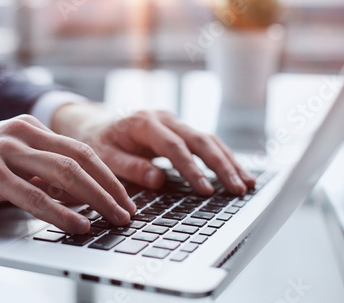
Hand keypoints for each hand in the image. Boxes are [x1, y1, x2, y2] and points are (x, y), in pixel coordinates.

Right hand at [0, 115, 135, 233]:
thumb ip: (38, 173)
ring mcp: (5, 150)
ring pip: (64, 173)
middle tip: (128, 211)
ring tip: (114, 219)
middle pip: (80, 159)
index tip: (124, 197)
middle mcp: (20, 133)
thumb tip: (73, 193)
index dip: (107, 175)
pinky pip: (34, 194)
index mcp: (28, 128)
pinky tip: (78, 224)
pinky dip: (60, 212)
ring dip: (95, 199)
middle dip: (110, 188)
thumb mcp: (7, 164)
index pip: (80, 150)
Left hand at [52, 104, 255, 195]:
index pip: (173, 146)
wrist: (97, 126)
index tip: (205, 190)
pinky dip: (222, 157)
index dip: (191, 168)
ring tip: (246, 183)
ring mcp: (174, 122)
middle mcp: (163, 118)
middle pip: (199, 139)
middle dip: (221, 165)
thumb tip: (157, 180)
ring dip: (228, 161)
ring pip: (208, 139)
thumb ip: (128, 167)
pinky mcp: (179, 130)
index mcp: (144, 123)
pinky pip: (205, 142)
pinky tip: (236, 172)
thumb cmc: (98, 143)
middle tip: (238, 188)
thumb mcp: (103, 156)